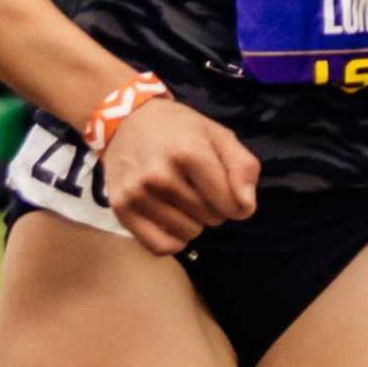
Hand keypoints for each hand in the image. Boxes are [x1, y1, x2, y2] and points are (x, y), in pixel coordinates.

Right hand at [100, 96, 259, 257]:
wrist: (126, 119)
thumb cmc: (179, 128)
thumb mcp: (218, 134)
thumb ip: (242, 166)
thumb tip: (246, 207)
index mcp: (188, 152)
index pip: (230, 203)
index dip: (235, 199)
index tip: (223, 186)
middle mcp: (160, 175)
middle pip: (211, 219)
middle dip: (212, 206)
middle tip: (196, 185)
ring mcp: (138, 194)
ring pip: (188, 234)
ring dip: (192, 221)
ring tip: (181, 197)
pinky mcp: (121, 209)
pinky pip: (161, 247)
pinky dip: (173, 240)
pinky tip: (171, 219)